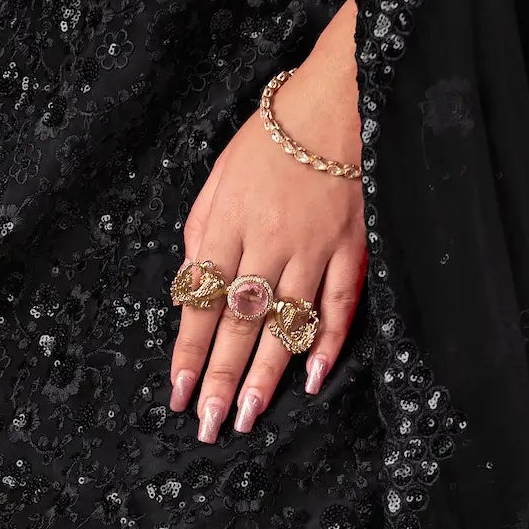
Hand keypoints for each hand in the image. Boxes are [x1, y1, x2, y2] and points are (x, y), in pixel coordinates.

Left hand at [169, 0, 366, 440]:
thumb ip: (202, 240)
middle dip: (220, 380)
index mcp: (226, 229)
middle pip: (239, 325)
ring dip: (265, 377)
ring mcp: (312, 250)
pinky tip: (311, 381)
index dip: (188, 354)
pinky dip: (326, 345)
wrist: (336, 101)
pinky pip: (339, 305)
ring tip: (246, 418)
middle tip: (207, 427)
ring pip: (285, 324)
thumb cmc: (268, 144)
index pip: (201, 304)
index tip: (178, 396)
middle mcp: (267, 245)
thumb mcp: (216, 184)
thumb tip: (192, 292)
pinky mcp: (350, 249)